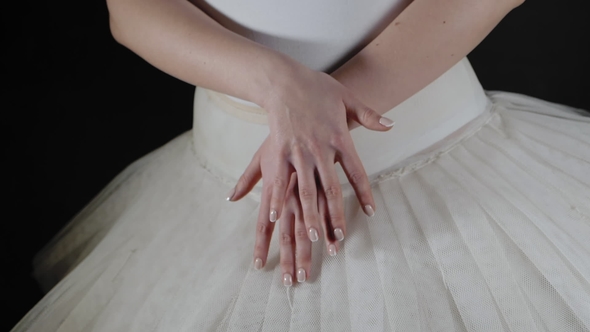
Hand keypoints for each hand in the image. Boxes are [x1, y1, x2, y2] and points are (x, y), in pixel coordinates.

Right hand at [228, 64, 393, 271]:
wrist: (284, 79)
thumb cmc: (317, 88)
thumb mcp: (347, 98)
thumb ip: (370, 116)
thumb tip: (393, 125)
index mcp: (340, 138)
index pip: (357, 171)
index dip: (364, 193)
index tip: (371, 212)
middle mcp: (320, 148)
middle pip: (331, 188)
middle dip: (335, 214)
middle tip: (338, 237)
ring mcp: (298, 151)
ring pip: (305, 189)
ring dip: (309, 214)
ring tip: (313, 236)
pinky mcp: (279, 151)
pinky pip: (279, 179)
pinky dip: (277, 198)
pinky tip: (276, 216)